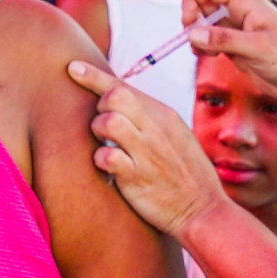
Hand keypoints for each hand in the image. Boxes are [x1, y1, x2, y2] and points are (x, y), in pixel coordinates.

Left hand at [67, 60, 227, 237]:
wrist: (204, 210)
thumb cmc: (186, 174)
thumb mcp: (176, 136)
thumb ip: (151, 119)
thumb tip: (121, 103)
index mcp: (165, 115)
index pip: (124, 86)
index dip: (93, 75)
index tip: (72, 67)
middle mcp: (156, 128)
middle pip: (114, 96)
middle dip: (99, 107)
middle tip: (103, 126)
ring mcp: (147, 152)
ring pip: (109, 122)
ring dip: (98, 132)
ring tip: (106, 145)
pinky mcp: (137, 177)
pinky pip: (106, 157)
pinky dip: (99, 160)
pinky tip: (108, 168)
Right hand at [179, 0, 276, 102]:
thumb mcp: (257, 48)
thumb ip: (224, 39)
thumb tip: (192, 32)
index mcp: (247, 2)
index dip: (192, 0)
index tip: (190, 24)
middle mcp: (240, 11)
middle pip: (203, 4)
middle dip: (193, 21)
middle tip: (196, 43)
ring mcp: (237, 29)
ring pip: (205, 24)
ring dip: (197, 37)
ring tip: (205, 53)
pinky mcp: (236, 46)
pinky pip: (212, 40)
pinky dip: (205, 47)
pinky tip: (212, 56)